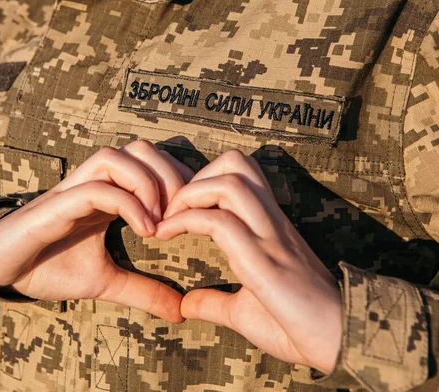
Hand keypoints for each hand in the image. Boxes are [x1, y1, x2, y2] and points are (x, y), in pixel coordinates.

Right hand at [0, 141, 193, 322]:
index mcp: (111, 193)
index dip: (181, 180)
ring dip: (150, 184)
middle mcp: (96, 182)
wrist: (3, 271)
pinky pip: (97, 187)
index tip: (194, 217)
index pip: (154, 161)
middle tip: (183, 216)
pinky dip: (127, 203)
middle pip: (142, 147)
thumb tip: (180, 311)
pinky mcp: (58, 203)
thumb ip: (142, 289)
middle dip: (172, 175)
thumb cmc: (51, 267)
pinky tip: (145, 231)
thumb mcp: (106, 281)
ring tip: (162, 223)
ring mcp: (75, 189)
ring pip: (119, 156)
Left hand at [156, 150, 341, 371]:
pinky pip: (220, 222)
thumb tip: (185, 305)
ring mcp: (267, 237)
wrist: (341, 342)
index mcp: (267, 226)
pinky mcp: (262, 260)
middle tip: (168, 210)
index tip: (175, 211)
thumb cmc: (297, 327)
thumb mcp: (245, 312)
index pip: (239, 174)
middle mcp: (269, 221)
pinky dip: (184, 221)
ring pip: (228, 183)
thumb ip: (216, 302)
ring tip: (165, 221)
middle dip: (194, 176)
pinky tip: (165, 237)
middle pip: (235, 163)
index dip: (201, 181)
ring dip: (187, 194)